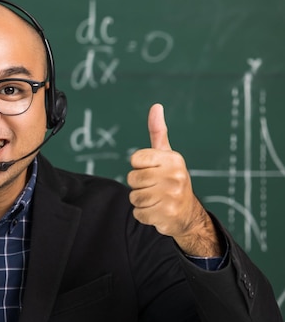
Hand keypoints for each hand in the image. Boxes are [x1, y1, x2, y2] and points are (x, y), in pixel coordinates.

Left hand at [127, 104, 220, 256]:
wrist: (188, 214)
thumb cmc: (171, 179)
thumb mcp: (166, 155)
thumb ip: (158, 132)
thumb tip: (156, 106)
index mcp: (172, 159)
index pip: (135, 159)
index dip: (139, 167)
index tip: (152, 170)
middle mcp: (175, 175)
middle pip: (132, 179)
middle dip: (139, 186)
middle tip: (155, 188)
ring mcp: (172, 196)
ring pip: (134, 197)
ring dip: (141, 201)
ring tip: (156, 199)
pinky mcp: (167, 214)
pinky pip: (138, 213)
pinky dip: (143, 215)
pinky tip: (157, 211)